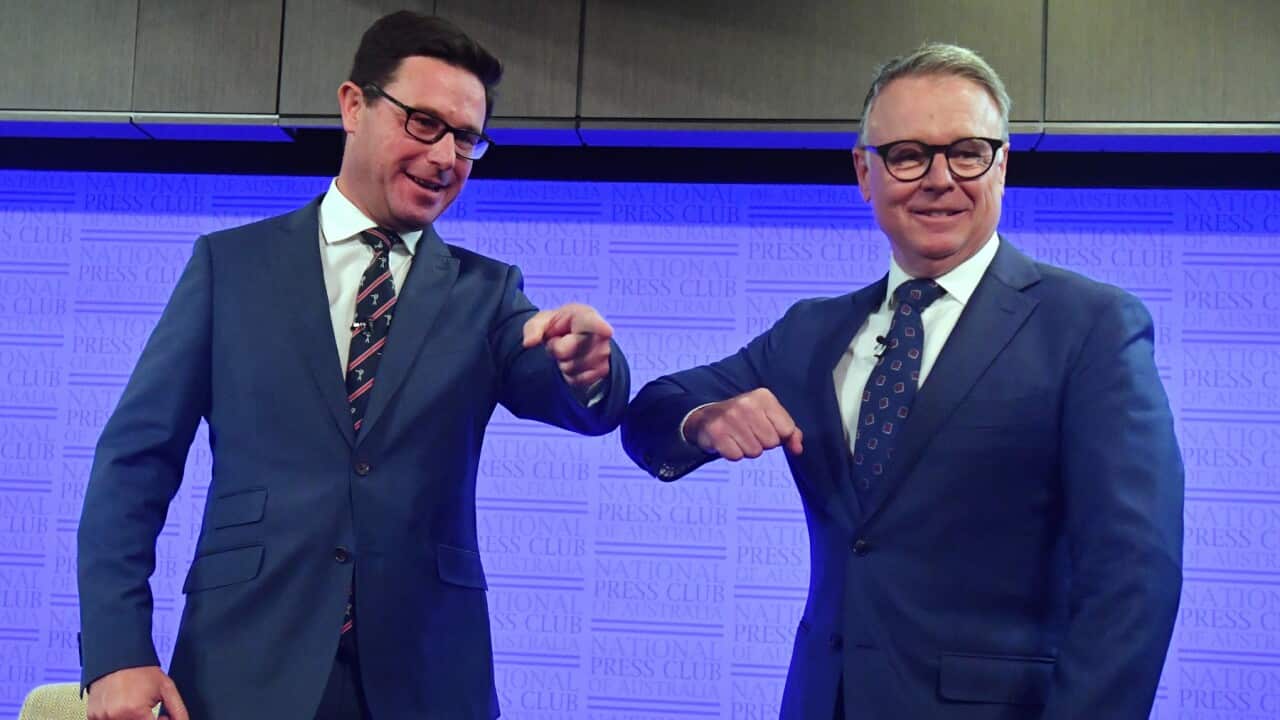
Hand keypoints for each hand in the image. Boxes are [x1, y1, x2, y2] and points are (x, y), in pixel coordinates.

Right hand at [87, 666, 187, 719]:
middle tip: (148, 712)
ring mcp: (102, 717)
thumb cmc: (141, 671)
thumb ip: (177, 710)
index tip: (162, 717)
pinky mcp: (92, 716)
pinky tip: (122, 707)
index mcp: (135, 711)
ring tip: (136, 707)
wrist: (117, 656)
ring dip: (131, 719)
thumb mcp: (166, 688)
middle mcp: (116, 717)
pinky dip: (117, 718)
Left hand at [522, 303, 613, 388]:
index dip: (599, 327)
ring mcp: (603, 354)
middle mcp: (600, 335)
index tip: (607, 331)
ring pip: (570, 368)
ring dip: (563, 363)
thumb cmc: (560, 326)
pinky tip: (574, 362)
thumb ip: (533, 328)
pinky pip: (576, 380)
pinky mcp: (603, 371)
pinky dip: (570, 375)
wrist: (576, 339)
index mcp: (585, 316)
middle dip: (555, 349)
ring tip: (569, 351)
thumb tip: (529, 343)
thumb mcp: (544, 320)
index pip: (592, 322)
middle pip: (564, 351)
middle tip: (560, 340)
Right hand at [683, 388, 802, 458]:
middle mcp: (746, 403)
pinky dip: (733, 453)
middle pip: (771, 443)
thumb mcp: (770, 418)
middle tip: (748, 433)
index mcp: (763, 397)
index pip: (786, 430)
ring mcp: (730, 417)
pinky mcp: (717, 432)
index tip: (764, 428)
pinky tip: (727, 442)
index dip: (777, 435)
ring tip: (738, 437)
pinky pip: (737, 456)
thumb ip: (790, 432)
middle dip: (762, 443)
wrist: (707, 417)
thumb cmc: (745, 419)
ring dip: (747, 449)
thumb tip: (797, 449)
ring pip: (755, 452)